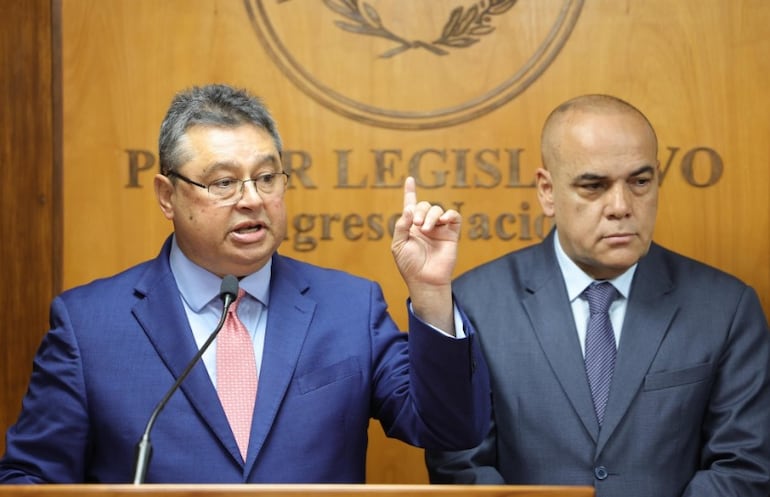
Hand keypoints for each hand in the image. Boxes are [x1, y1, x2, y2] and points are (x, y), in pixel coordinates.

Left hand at [391, 177, 459, 330]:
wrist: (425, 279)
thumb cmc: (409, 265)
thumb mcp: (398, 245)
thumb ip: (402, 225)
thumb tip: (410, 209)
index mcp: (411, 227)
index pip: (410, 206)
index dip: (410, 192)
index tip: (410, 180)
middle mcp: (425, 225)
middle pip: (424, 205)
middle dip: (420, 211)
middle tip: (417, 224)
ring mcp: (439, 229)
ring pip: (437, 209)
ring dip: (430, 216)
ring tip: (426, 229)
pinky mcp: (452, 234)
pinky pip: (454, 217)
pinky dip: (448, 215)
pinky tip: (441, 222)